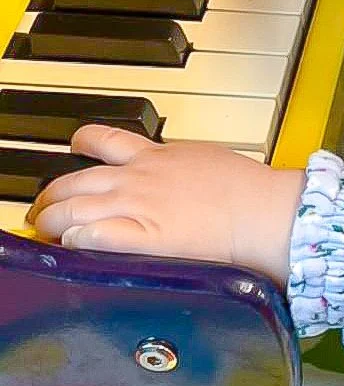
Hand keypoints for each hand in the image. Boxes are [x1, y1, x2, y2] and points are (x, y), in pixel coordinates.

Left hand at [28, 126, 304, 287]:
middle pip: (74, 180)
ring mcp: (137, 208)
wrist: (260, 209)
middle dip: (50, 196)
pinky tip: (71, 244)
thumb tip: (167, 169)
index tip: (71, 160)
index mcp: (155, 156)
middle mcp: (138, 179)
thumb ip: (175, 163)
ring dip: (51, 221)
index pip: (101, 141)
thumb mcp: (203, 158)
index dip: (77, 148)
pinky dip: (75, 239)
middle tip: (43, 209)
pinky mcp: (142, 238)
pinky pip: (94, 237)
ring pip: (72, 209)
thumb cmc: (244, 187)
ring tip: (46, 231)